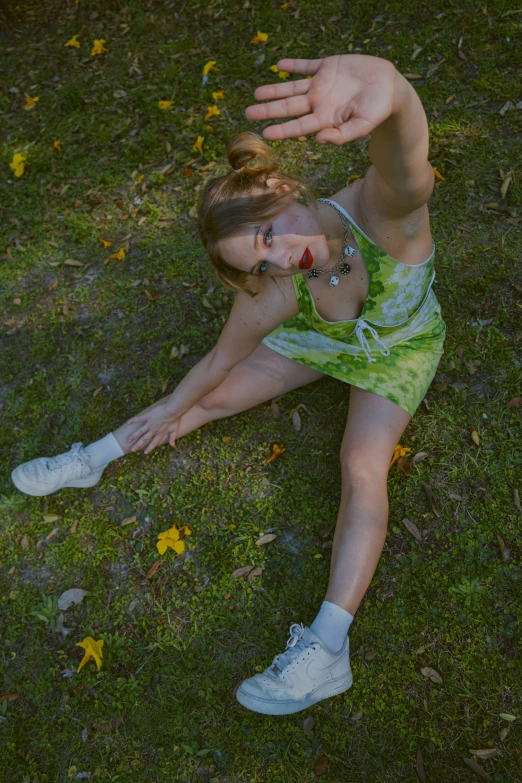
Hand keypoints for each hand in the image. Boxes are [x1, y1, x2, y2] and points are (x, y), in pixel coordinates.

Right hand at [126, 402, 180, 453]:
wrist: (172, 410)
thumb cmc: (175, 419)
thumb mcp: (175, 430)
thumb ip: (172, 438)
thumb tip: (173, 445)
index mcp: (160, 433)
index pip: (154, 443)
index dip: (149, 448)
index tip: (145, 452)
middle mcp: (154, 430)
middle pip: (144, 439)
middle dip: (138, 445)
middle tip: (132, 450)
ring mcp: (150, 423)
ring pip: (140, 431)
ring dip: (134, 436)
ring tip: (128, 440)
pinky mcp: (148, 416)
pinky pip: (139, 419)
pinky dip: (134, 420)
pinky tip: (128, 422)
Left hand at [245, 54, 398, 145]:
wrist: (390, 87)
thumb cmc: (378, 110)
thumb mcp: (363, 125)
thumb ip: (342, 135)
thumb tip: (319, 140)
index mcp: (325, 118)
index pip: (298, 125)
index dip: (281, 129)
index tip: (264, 132)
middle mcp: (319, 102)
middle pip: (289, 107)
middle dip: (269, 110)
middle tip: (248, 113)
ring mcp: (322, 84)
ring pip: (292, 87)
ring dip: (275, 89)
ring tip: (257, 93)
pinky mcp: (328, 67)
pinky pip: (306, 66)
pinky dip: (294, 65)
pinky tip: (279, 65)